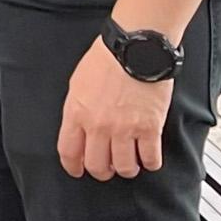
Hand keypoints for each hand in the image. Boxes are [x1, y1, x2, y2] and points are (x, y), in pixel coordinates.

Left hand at [58, 39, 173, 179]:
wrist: (135, 49)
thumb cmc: (106, 60)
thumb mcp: (78, 84)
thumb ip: (77, 109)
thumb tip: (78, 127)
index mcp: (77, 113)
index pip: (69, 151)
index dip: (73, 166)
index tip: (77, 170)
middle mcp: (99, 125)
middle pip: (97, 166)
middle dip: (102, 171)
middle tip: (107, 168)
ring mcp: (125, 129)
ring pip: (125, 168)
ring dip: (127, 169)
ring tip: (129, 162)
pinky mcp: (150, 128)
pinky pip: (151, 159)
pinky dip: (150, 163)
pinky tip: (148, 157)